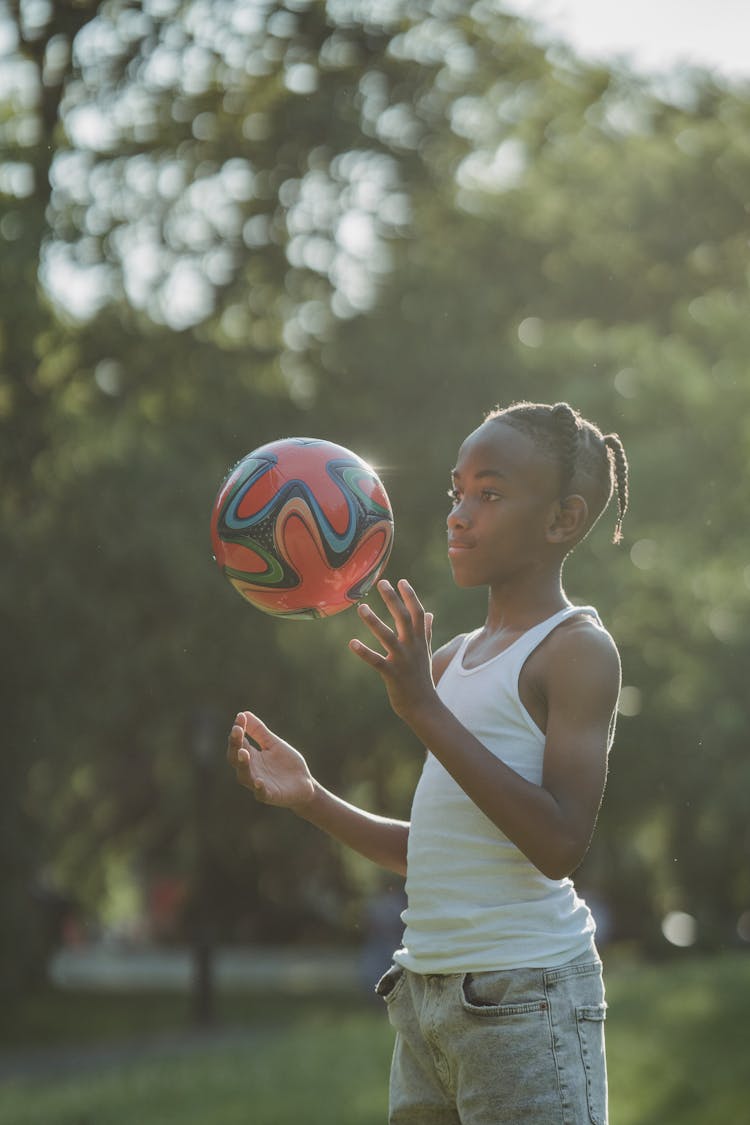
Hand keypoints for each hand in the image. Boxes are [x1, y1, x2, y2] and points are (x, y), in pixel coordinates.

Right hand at [227, 711, 314, 810]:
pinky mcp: (270, 795)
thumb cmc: (286, 764)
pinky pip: (261, 794)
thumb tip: (243, 713)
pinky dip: (259, 788)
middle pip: (235, 758)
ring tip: (243, 753)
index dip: (237, 730)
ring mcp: (258, 783)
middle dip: (235, 745)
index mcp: (251, 756)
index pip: (238, 742)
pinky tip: (259, 781)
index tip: (240, 718)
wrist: (305, 784)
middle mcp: (251, 770)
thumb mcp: (273, 744)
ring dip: (243, 764)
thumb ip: (259, 731)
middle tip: (237, 731)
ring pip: (244, 776)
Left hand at [349, 578, 435, 721]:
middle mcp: (413, 647)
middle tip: (382, 583)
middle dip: (394, 600)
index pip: (418, 613)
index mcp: (420, 641)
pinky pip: (377, 661)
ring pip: (388, 637)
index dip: (410, 596)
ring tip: (361, 608)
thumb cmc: (422, 677)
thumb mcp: (427, 652)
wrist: (424, 706)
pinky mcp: (392, 675)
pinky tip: (352, 643)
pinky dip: (364, 652)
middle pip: (404, 618)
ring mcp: (403, 660)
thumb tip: (430, 614)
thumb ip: (427, 632)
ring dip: (374, 622)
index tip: (401, 581)